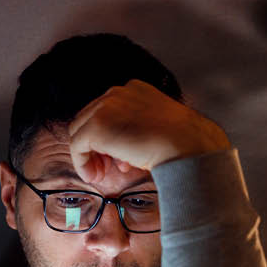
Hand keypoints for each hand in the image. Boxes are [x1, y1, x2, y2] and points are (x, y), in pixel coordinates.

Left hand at [67, 79, 230, 184]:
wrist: (188, 145)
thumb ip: (135, 132)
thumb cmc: (182, 142)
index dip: (109, 138)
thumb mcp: (157, 129)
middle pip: (90, 120)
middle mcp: (118, 92)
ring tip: (101, 174)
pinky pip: (77, 146)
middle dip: (97, 147)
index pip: (107, 112)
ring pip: (80, 131)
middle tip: (108, 168)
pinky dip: (81, 163)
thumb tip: (119, 153)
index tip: (119, 160)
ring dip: (88, 155)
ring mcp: (106, 107)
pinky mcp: (97, 126)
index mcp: (134, 90)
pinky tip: (93, 176)